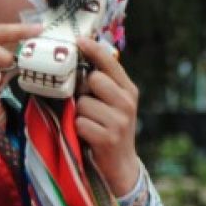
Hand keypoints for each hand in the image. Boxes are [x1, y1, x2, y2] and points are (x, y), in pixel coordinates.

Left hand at [75, 37, 141, 194]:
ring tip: (88, 124)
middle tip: (84, 104)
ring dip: (79, 114)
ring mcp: (120, 121)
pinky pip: (81, 123)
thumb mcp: (112, 104)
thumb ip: (103, 85)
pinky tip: (87, 136)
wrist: (120, 165)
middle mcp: (127, 102)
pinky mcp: (108, 138)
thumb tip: (79, 59)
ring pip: (83, 103)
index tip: (79, 40)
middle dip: (82, 91)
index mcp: (128, 90)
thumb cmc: (109, 129)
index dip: (94, 50)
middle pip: (94, 79)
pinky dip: (78, 130)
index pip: (110, 63)